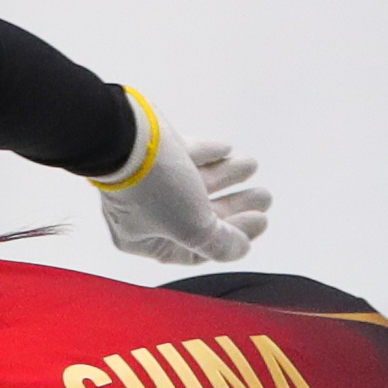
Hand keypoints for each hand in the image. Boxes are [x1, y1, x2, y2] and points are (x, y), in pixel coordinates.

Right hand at [95, 89, 268, 264]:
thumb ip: (219, 244)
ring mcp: (147, 180)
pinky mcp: (152, 152)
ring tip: (250, 165)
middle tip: (263, 198)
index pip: (192, 251)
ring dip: (227, 176)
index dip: (228, 240)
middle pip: (197, 216)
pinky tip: (227, 150)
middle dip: (234, 207)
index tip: (257, 223)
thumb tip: (239, 249)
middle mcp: (143, 212)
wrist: (124, 136)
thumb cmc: (151, 188)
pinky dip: (208, 155)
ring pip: (194, 183)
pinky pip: (186, 156)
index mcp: (143, 239)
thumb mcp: (192, 228)